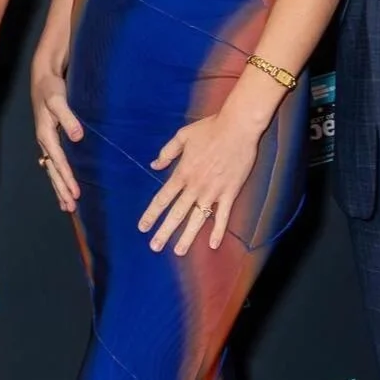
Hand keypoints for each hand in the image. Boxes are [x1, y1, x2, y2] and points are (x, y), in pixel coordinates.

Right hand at [31, 64, 83, 211]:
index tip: (76, 192)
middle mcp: (45, 140)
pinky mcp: (51, 138)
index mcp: (45, 133)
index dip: (67, 177)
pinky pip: (54, 162)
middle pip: (53, 170)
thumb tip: (78, 136)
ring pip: (52, 169)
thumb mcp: (58, 99)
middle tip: (71, 207)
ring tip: (67, 205)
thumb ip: (68, 117)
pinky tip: (62, 186)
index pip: (58, 161)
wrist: (44, 77)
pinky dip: (58, 176)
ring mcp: (47, 140)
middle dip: (61, 189)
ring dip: (59, 187)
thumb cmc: (51, 87)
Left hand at [139, 113, 258, 255]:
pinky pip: (223, 216)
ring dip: (187, 237)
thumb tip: (153, 165)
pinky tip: (213, 244)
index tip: (142, 227)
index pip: (162, 199)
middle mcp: (195, 186)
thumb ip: (167, 152)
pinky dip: (219, 231)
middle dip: (164, 232)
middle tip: (154, 247)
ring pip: (197, 219)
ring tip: (178, 251)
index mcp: (182, 173)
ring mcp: (213, 191)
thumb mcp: (182, 136)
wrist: (237, 128)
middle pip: (176, 213)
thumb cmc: (209, 129)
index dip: (151, 214)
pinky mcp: (230, 192)